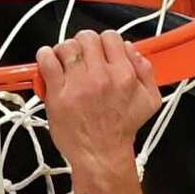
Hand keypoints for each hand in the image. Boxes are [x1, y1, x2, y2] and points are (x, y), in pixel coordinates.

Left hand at [35, 30, 159, 181]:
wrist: (101, 156)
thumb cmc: (121, 130)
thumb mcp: (149, 101)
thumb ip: (146, 71)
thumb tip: (132, 49)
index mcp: (124, 75)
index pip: (110, 37)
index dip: (103, 43)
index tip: (98, 54)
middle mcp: (101, 76)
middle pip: (87, 37)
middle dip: (83, 45)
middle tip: (80, 60)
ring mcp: (78, 84)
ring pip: (66, 46)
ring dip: (63, 51)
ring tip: (64, 63)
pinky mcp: (58, 94)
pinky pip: (47, 62)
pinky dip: (45, 57)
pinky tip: (48, 63)